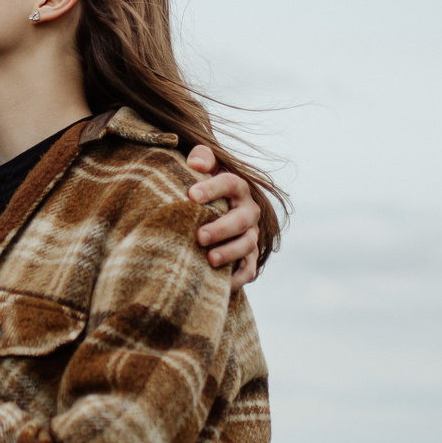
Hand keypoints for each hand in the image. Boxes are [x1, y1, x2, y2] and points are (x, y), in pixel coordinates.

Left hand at [185, 142, 262, 288]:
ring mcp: (250, 234)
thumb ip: (201, 158)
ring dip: (230, 252)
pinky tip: (223, 284)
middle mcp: (247, 211)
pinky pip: (249, 269)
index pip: (230, 183)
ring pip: (247, 244)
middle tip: (199, 236)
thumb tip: (195, 163)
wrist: (211, 210)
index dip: (212, 189)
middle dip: (222, 228)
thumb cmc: (201, 188)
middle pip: (241, 219)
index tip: (191, 195)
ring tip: (210, 259)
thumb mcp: (201, 168)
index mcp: (237, 187)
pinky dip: (238, 278)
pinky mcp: (248, 257)